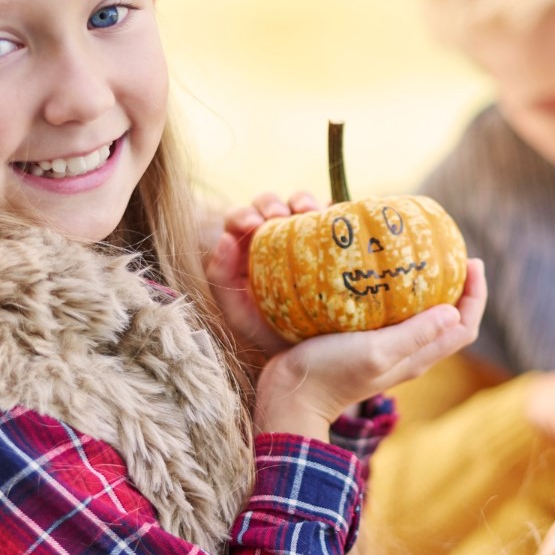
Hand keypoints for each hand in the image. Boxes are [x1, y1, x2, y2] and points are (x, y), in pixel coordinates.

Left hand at [205, 191, 322, 359]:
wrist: (314, 354)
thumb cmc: (273, 336)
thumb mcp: (238, 314)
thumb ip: (220, 278)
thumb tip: (224, 238)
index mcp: (248, 252)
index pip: (240, 220)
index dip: (244, 215)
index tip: (254, 224)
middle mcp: (276, 240)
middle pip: (268, 206)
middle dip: (270, 204)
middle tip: (280, 217)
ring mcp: (307, 238)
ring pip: (299, 203)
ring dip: (300, 200)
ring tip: (308, 211)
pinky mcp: (334, 242)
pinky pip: (333, 216)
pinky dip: (330, 209)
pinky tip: (330, 216)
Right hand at [254, 258, 486, 439]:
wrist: (288, 395)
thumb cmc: (330, 374)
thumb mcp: (376, 352)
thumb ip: (415, 335)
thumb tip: (455, 311)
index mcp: (418, 357)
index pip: (465, 327)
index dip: (476, 295)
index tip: (472, 261)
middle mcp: (408, 354)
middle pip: (449, 320)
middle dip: (458, 288)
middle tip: (451, 253)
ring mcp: (386, 349)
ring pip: (422, 317)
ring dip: (430, 289)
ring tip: (421, 258)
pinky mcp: (363, 342)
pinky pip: (392, 315)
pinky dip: (397, 293)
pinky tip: (381, 274)